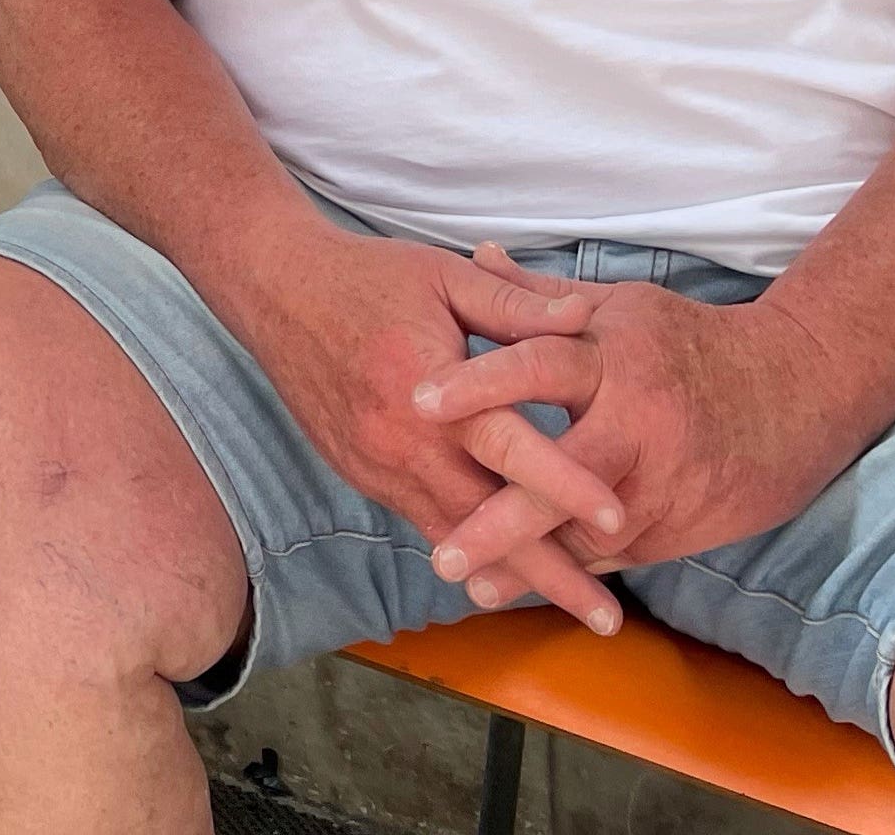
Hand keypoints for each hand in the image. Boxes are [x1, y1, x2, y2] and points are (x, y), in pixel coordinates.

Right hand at [210, 227, 631, 631]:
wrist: (276, 289)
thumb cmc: (368, 276)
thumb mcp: (446, 275)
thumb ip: (516, 305)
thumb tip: (588, 318)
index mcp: (428, 387)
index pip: (508, 447)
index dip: (564, 485)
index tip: (619, 521)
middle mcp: (401, 440)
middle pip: (485, 522)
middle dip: (549, 572)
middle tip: (606, 618)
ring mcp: (376, 465)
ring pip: (452, 534)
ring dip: (511, 573)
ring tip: (569, 604)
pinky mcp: (362, 474)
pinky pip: (423, 520)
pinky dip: (466, 547)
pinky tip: (505, 569)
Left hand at [418, 279, 866, 584]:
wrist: (800, 392)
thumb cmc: (689, 343)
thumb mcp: (621, 307)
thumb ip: (541, 295)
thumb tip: (475, 253)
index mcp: (616, 355)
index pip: (537, 362)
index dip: (478, 382)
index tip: (417, 402)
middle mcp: (641, 422)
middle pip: (562, 476)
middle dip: (501, 521)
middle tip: (440, 555)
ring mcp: (664, 481)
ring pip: (588, 531)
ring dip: (529, 564)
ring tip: (468, 582)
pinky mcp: (680, 524)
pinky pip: (615, 554)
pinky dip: (571, 569)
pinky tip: (524, 586)